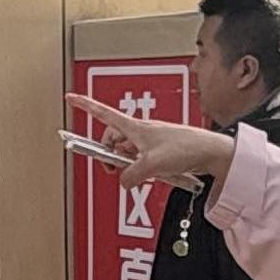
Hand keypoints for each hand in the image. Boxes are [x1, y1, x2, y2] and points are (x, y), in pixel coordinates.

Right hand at [70, 94, 234, 196]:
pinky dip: (140, 169)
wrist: (209, 152)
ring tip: (139, 173)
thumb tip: (123, 181)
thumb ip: (130, 175)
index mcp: (134, 126)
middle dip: (109, 154)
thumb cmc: (186, 148)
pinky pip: (140, 160)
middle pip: (112, 140)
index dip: (85, 105)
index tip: (70, 98)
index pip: (103, 112)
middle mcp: (140, 131)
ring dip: (127, 165)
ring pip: (126, 153)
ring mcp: (149, 142)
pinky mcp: (159, 152)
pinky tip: (151, 175)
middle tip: (114, 169)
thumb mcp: (151, 165)